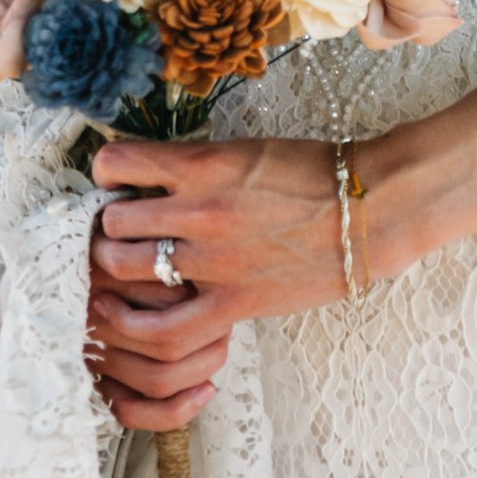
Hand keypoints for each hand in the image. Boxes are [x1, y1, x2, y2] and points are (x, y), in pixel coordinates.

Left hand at [85, 132, 347, 430]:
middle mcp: (199, 207)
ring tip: (120, 268)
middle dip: (107, 226)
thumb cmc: (314, 175)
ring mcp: (214, 259)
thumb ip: (196, 166)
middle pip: (112, 220)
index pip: (115, 164)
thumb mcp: (246, 150)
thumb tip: (150, 177)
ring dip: (114, 267)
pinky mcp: (233, 302)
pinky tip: (129, 316)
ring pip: (124, 267)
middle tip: (116, 233)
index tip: (114, 184)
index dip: (105, 175)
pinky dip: (134, 324)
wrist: (371, 210)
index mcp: (203, 162)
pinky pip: (163, 328)